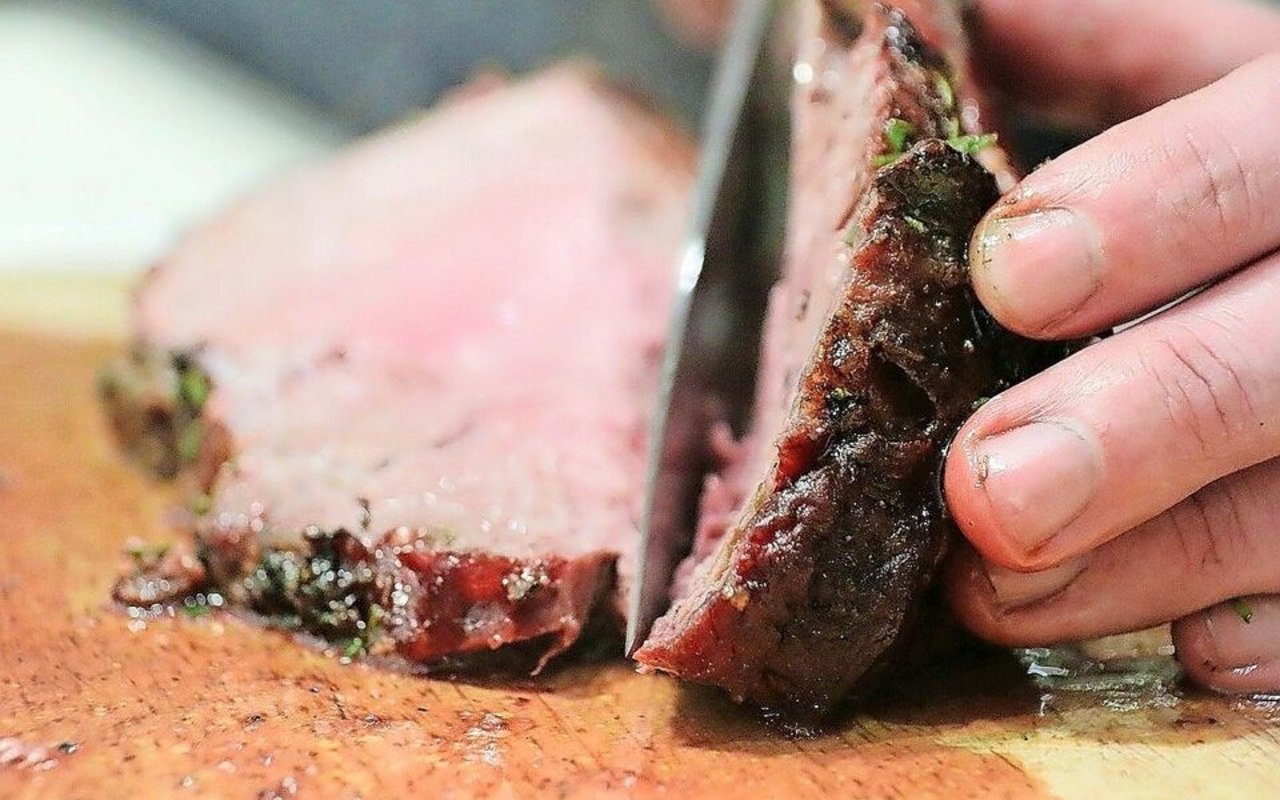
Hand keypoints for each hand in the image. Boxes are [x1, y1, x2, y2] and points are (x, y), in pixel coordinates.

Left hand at [944, 0, 1279, 692]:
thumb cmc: (1244, 138)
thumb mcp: (1187, 47)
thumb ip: (1076, 32)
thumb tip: (863, 21)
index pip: (1260, 158)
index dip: (1151, 212)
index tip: (1011, 276)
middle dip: (1148, 424)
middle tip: (996, 492)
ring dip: (1162, 558)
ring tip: (1006, 588)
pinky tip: (1195, 645)